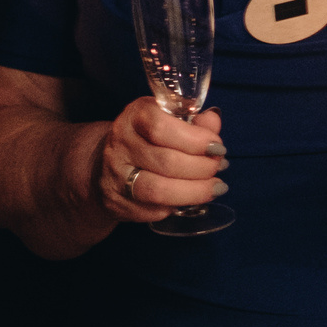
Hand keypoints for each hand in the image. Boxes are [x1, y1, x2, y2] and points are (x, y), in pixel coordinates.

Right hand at [91, 98, 225, 224]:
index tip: (217, 147)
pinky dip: (178, 206)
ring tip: (215, 188)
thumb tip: (213, 121)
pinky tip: (191, 199)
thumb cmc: (147, 138)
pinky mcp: (117, 203)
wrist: (107, 164)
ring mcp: (116, 175)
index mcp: (134, 116)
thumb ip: (194, 121)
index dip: (195, 140)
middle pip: (166, 161)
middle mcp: (121, 144)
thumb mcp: (169, 120)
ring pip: (159, 190)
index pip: (161, 127)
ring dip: (194, 192)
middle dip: (201, 168)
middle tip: (219, 168)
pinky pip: (154, 210)